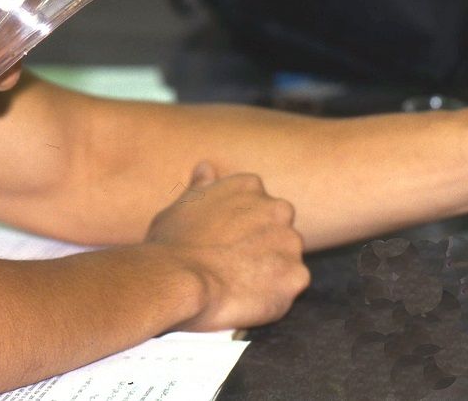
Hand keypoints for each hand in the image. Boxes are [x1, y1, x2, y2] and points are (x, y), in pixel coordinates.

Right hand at [145, 163, 309, 330]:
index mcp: (249, 186)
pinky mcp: (296, 276)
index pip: (257, 203)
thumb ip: (201, 187)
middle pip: (277, 228)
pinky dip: (275, 294)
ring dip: (270, 271)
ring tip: (237, 285)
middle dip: (261, 246)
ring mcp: (290, 242)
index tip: (224, 243)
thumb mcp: (181, 205)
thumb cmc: (171, 244)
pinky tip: (249, 299)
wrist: (177, 280)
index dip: (241, 227)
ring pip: (286, 258)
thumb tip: (206, 168)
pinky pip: (291, 285)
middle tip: (232, 266)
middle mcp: (277, 208)